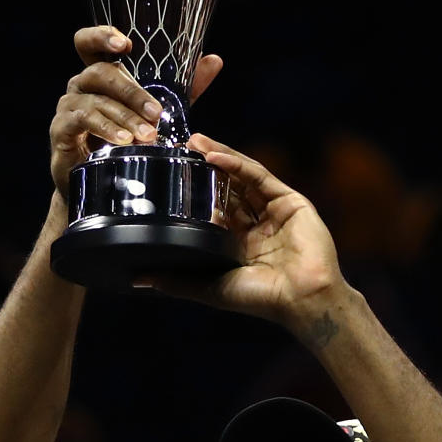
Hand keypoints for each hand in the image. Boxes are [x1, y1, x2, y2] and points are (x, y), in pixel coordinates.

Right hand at [48, 27, 223, 198]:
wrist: (101, 183)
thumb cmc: (127, 140)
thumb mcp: (159, 111)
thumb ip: (185, 87)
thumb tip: (214, 59)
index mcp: (100, 74)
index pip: (89, 43)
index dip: (102, 36)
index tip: (125, 44)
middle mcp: (81, 85)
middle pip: (101, 73)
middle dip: (132, 92)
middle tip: (157, 113)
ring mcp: (68, 106)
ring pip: (96, 101)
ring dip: (124, 117)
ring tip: (146, 135)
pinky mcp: (61, 129)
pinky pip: (81, 121)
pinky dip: (104, 129)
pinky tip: (122, 141)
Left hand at [139, 134, 346, 333]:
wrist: (301, 299)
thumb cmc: (260, 299)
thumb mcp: (210, 288)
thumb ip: (178, 281)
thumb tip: (140, 278)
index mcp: (238, 245)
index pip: (213, 209)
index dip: (193, 191)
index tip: (169, 175)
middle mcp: (256, 226)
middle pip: (227, 188)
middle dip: (203, 167)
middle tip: (178, 148)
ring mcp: (274, 212)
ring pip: (242, 177)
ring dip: (218, 158)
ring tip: (194, 142)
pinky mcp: (290, 202)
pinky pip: (260, 178)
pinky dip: (237, 165)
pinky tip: (215, 156)